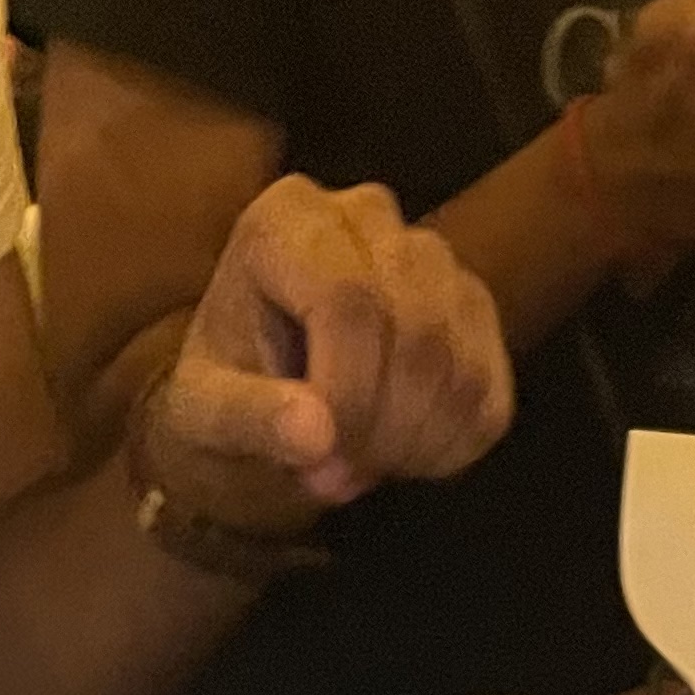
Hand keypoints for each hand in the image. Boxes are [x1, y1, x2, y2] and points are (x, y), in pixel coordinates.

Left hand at [139, 177, 512, 530]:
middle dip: (382, 429)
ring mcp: (431, 255)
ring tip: (363, 466)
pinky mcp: (473, 305)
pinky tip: (403, 456)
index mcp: (288, 219)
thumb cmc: (226, 387)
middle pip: (416, 328)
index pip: (350, 301)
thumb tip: (316, 438)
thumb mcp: (204, 410)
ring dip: (418, 443)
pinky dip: (453, 445)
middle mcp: (368, 215)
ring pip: (459, 360)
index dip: (348, 397)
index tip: (319, 466)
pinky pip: (490, 388)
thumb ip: (247, 418)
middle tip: (337, 479)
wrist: (263, 389)